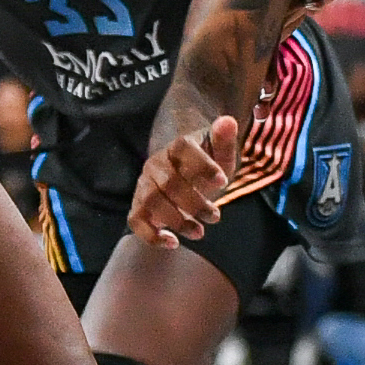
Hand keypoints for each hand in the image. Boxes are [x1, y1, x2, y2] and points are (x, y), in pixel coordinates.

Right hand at [129, 114, 239, 246]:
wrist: (185, 173)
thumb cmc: (208, 165)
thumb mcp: (221, 154)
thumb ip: (224, 141)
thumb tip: (228, 121)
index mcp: (178, 146)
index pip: (184, 150)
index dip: (202, 166)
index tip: (223, 182)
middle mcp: (157, 164)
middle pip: (170, 182)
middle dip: (195, 203)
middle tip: (215, 216)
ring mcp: (145, 185)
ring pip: (152, 202)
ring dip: (176, 220)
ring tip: (199, 232)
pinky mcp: (139, 206)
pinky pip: (136, 220)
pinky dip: (151, 235)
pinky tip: (173, 243)